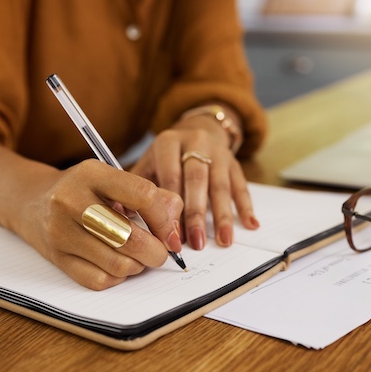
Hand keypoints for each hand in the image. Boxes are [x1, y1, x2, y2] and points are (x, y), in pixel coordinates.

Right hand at [19, 160, 183, 289]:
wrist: (33, 201)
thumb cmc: (84, 190)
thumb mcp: (114, 180)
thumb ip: (153, 196)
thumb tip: (176, 228)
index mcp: (92, 173)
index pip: (144, 196)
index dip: (165, 220)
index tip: (171, 234)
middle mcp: (71, 200)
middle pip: (131, 238)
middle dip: (156, 252)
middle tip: (160, 252)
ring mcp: (60, 231)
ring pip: (118, 264)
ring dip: (137, 266)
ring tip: (137, 256)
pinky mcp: (56, 258)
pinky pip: (99, 280)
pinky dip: (117, 277)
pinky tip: (116, 263)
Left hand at [130, 113, 259, 250]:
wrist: (198, 128)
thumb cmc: (167, 155)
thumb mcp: (149, 161)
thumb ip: (137, 185)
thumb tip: (120, 216)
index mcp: (168, 143)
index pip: (170, 176)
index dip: (171, 207)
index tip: (171, 235)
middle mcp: (195, 143)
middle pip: (197, 180)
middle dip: (196, 214)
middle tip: (196, 243)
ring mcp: (218, 152)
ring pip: (221, 185)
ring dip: (223, 215)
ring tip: (224, 240)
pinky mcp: (234, 162)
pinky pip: (242, 184)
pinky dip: (246, 206)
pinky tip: (250, 224)